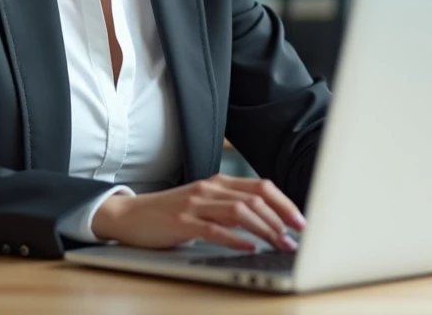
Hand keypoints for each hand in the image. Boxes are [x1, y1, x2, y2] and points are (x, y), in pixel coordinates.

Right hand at [91, 174, 305, 251]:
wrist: (130, 215)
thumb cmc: (170, 213)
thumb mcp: (204, 205)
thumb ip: (230, 209)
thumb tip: (266, 223)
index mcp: (218, 183)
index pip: (261, 187)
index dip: (285, 203)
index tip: (301, 222)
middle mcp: (210, 189)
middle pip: (255, 198)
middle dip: (281, 218)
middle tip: (297, 237)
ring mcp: (196, 204)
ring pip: (240, 211)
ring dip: (265, 229)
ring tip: (280, 244)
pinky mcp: (183, 222)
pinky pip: (215, 229)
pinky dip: (237, 238)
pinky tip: (251, 247)